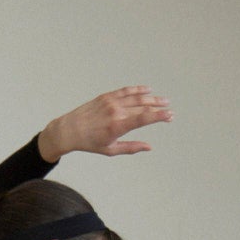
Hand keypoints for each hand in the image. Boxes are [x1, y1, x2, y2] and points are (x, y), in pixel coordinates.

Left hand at [39, 86, 170, 162]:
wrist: (69, 130)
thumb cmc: (89, 143)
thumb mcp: (110, 150)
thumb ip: (131, 147)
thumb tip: (149, 147)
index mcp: (117, 127)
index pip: (143, 119)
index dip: (159, 116)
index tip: (170, 116)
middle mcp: (115, 112)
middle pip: (143, 107)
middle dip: (158, 108)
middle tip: (169, 109)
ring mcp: (110, 102)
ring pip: (136, 97)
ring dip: (152, 98)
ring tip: (163, 100)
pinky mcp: (106, 96)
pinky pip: (125, 91)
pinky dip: (137, 90)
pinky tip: (147, 90)